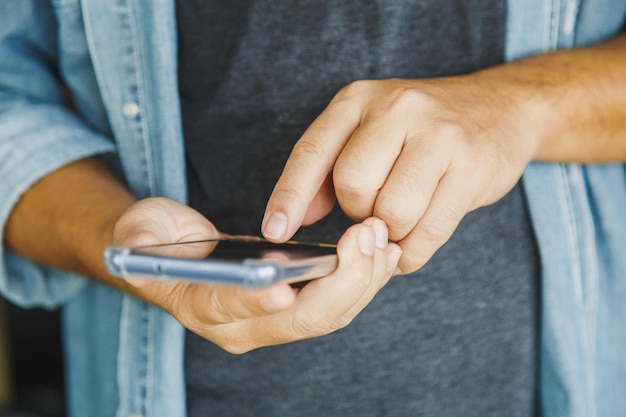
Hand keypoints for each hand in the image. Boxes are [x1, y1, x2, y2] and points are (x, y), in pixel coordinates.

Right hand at [113, 198, 400, 352]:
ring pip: (327, 316)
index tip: (287, 282)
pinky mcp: (291, 307)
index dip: (258, 300)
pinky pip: (335, 305)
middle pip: (301, 318)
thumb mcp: (138, 232)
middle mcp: (240, 326)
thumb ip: (139, 239)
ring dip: (362, 280)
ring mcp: (269, 321)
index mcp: (201, 307)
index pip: (232, 309)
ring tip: (384, 241)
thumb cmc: (152, 241)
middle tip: (366, 236)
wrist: (169, 256)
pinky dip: (362, 282)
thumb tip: (145, 244)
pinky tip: (383, 255)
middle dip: (341, 281)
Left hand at [263, 75, 539, 272]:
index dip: (289, 196)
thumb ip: (326, 172)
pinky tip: (412, 244)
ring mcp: (440, 135)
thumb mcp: (367, 131)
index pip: (312, 150)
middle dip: (358, 213)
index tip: (275, 232)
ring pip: (392, 213)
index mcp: (359, 100)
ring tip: (401, 218)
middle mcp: (398, 108)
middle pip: (353, 186)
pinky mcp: (473, 168)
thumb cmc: (421, 130)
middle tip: (374, 210)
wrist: (500, 109)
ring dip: (390, 233)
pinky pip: (429, 232)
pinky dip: (413, 251)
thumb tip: (290, 220)